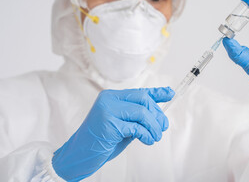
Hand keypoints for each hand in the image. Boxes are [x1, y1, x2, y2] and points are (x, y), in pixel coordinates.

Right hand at [52, 87, 173, 180]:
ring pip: (142, 112)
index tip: (170, 93)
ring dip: (154, 127)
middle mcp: (109, 99)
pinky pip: (136, 126)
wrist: (78, 155)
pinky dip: (146, 134)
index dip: (157, 92)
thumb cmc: (101, 141)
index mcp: (111, 97)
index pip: (139, 92)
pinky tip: (148, 140)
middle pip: (143, 99)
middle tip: (162, 127)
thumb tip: (158, 114)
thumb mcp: (122, 126)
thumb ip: (136, 118)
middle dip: (157, 114)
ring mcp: (107, 110)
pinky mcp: (109, 124)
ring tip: (155, 137)